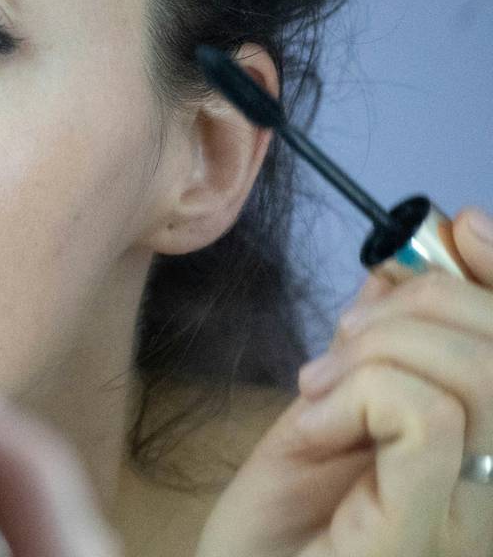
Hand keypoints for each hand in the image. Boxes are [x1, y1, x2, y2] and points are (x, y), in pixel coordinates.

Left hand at [196, 206, 492, 556]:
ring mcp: (473, 516)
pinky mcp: (429, 536)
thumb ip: (378, 346)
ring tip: (320, 390)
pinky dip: (357, 397)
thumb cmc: (282, 517)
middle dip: (417, 303)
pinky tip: (316, 429)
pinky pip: (426, 415)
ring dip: (378, 351)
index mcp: (484, 447)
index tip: (457, 228)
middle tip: (341, 344)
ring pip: (474, 370)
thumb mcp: (330, 407)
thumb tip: (399, 267)